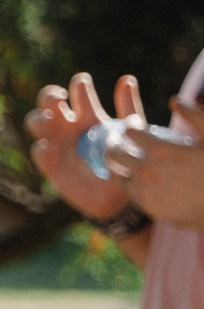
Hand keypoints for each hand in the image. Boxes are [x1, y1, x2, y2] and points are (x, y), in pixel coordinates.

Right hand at [25, 72, 139, 219]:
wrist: (119, 197)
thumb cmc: (125, 162)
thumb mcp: (132, 132)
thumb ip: (128, 107)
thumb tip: (127, 79)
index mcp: (88, 116)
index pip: (78, 92)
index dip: (78, 85)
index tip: (82, 83)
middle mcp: (69, 127)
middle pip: (48, 103)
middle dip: (49, 96)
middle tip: (59, 98)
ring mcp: (57, 145)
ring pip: (36, 123)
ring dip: (39, 119)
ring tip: (50, 123)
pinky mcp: (51, 165)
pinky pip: (40, 153)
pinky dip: (42, 149)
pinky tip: (50, 148)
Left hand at [108, 98, 203, 228]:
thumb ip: (194, 116)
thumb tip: (174, 101)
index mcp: (160, 151)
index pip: (130, 131)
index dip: (130, 124)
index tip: (134, 124)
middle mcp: (146, 171)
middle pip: (114, 154)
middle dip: (115, 143)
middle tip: (119, 140)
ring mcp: (144, 191)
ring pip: (116, 175)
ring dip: (118, 165)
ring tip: (125, 159)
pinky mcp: (148, 207)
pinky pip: (128, 192)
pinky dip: (129, 183)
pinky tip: (137, 178)